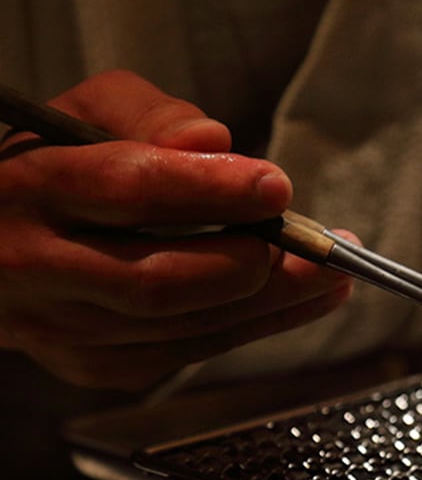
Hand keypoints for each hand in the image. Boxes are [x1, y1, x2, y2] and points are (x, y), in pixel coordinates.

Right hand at [0, 70, 351, 389]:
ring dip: (273, 303)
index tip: (276, 186)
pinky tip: (298, 302)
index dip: (210, 191)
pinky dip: (252, 326)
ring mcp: (61, 328)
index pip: (126, 190)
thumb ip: (148, 115)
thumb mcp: (83, 114)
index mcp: (28, 189)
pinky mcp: (92, 365)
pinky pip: (187, 352)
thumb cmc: (52, 167)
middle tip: (318, 241)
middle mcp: (35, 268)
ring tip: (333, 272)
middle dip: (254, 264)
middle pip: (158, 281)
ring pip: (180, 327)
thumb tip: (214, 142)